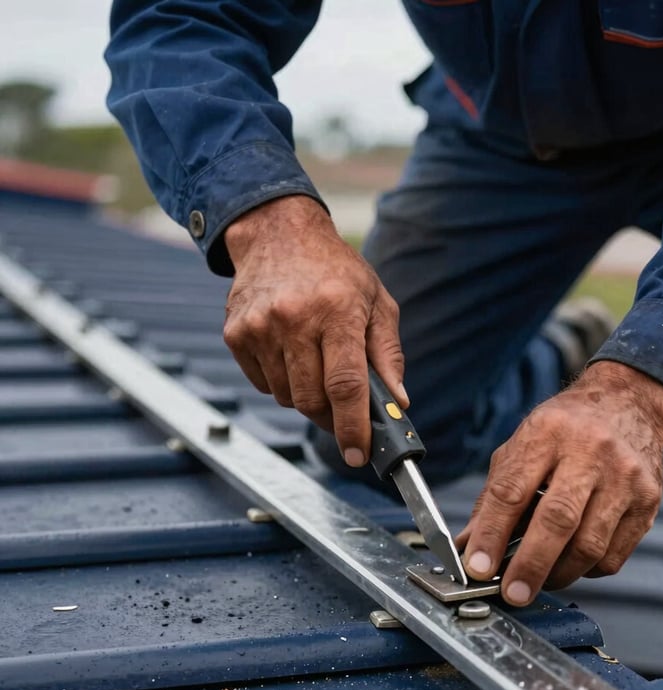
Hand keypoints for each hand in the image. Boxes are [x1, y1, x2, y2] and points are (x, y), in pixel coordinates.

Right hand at [223, 195, 406, 466]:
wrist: (278, 233)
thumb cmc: (336, 271)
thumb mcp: (377, 302)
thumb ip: (388, 355)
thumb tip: (398, 403)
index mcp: (337, 310)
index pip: (345, 385)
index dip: (353, 427)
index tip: (358, 455)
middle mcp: (295, 318)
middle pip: (312, 400)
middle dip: (331, 416)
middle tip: (343, 410)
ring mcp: (260, 327)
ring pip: (287, 396)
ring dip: (306, 395)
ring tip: (315, 361)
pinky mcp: (236, 333)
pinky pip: (263, 384)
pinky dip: (281, 381)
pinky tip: (290, 351)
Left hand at [457, 361, 662, 604]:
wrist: (629, 402)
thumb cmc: (567, 427)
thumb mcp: (521, 445)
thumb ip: (493, 496)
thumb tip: (469, 546)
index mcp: (547, 433)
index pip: (512, 491)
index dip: (491, 534)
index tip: (477, 567)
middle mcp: (590, 452)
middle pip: (557, 520)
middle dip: (530, 565)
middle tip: (512, 593)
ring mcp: (625, 477)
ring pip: (590, 545)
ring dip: (558, 573)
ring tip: (538, 579)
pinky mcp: (648, 501)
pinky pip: (613, 554)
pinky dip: (587, 569)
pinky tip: (572, 562)